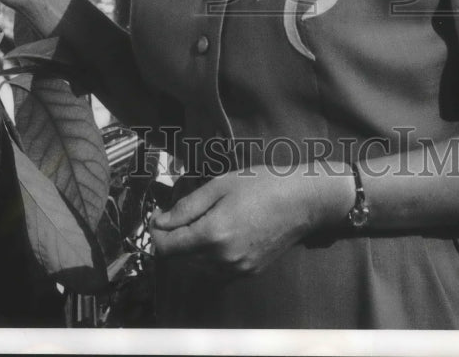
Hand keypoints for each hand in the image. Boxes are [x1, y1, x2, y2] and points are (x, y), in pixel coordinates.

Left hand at [150, 163, 353, 277]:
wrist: (302, 202)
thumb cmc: (261, 185)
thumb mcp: (220, 185)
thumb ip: (187, 207)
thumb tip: (161, 222)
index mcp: (212, 235)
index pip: (167, 248)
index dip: (156, 233)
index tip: (157, 217)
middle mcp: (222, 260)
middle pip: (179, 260)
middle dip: (173, 239)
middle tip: (181, 214)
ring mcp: (236, 271)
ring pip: (196, 268)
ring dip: (190, 250)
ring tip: (202, 222)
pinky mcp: (247, 274)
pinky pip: (215, 271)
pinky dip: (208, 257)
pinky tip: (219, 235)